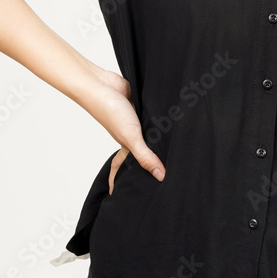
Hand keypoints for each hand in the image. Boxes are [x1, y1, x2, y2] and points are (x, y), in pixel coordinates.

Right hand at [87, 68, 164, 191]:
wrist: (103, 84)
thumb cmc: (110, 112)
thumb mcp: (130, 138)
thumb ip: (145, 156)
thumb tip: (160, 176)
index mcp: (125, 144)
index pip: (122, 166)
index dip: (118, 178)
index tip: (116, 193)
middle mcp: (130, 133)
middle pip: (141, 148)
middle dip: (147, 157)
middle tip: (159, 169)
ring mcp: (136, 118)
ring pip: (149, 130)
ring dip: (158, 134)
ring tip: (173, 143)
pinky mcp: (141, 104)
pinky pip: (152, 113)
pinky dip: (160, 114)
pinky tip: (172, 115)